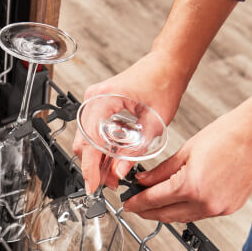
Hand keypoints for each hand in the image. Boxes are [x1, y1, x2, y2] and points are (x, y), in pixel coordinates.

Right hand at [73, 50, 189, 191]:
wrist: (167, 64)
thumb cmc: (164, 82)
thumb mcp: (154, 123)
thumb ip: (135, 151)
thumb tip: (119, 172)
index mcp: (104, 98)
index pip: (90, 140)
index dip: (90, 167)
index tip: (93, 186)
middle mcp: (93, 99)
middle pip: (83, 141)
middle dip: (94, 166)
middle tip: (109, 184)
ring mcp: (93, 102)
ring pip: (86, 139)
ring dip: (97, 158)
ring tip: (113, 175)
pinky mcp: (98, 106)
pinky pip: (92, 132)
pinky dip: (100, 148)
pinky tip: (112, 160)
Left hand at [123, 98, 251, 221]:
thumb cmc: (229, 134)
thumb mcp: (186, 150)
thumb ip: (161, 171)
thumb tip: (143, 182)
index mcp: (191, 186)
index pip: (154, 201)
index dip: (137, 203)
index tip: (127, 204)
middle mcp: (206, 203)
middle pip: (166, 215)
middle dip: (148, 212)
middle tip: (135, 206)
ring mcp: (220, 208)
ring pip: (183, 217)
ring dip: (167, 212)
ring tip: (154, 203)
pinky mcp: (230, 208)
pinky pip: (200, 214)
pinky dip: (186, 210)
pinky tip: (178, 201)